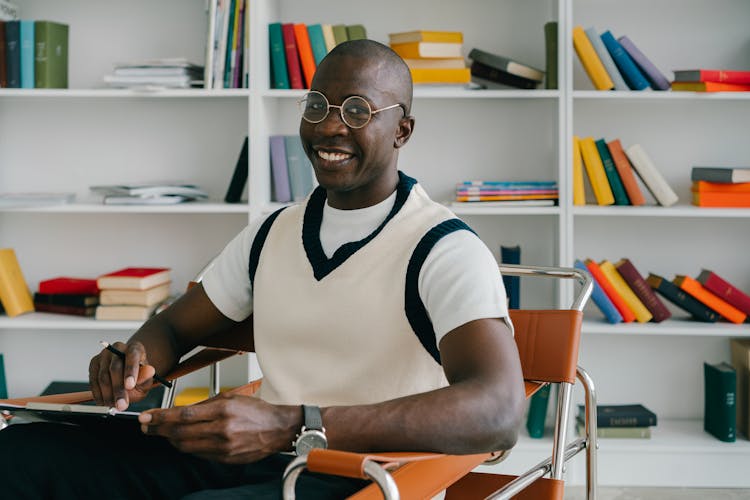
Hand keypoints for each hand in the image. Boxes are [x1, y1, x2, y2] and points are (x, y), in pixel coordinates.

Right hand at [89, 341, 155, 410]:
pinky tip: (104, 403)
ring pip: (102, 376)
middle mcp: (117, 348)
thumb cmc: (138, 376)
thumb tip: (150, 371)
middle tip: (122, 405)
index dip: (130, 371)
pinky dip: (98, 394)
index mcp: (134, 348)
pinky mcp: (93, 364)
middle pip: (115, 368)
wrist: (126, 375)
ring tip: (114, 406)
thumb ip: (146, 377)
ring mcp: (104, 356)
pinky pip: (93, 381)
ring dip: (107, 395)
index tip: (130, 386)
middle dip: (118, 389)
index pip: (132, 357)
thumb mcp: (146, 379)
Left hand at [138, 393, 299, 463]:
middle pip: (180, 432)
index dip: (161, 417)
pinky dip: (187, 446)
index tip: (147, 417)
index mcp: (223, 410)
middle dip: (159, 429)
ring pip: (186, 445)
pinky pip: (199, 453)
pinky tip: (182, 440)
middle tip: (146, 426)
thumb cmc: (257, 411)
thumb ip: (206, 404)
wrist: (278, 429)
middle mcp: (222, 430)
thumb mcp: (231, 398)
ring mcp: (223, 447)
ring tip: (161, 433)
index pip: (183, 414)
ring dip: (170, 439)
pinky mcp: (225, 458)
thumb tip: (181, 410)